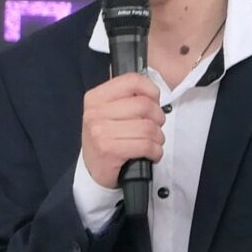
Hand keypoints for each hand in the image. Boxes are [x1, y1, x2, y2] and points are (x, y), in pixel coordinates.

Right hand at [81, 72, 165, 189]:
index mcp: (95, 98)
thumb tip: (151, 87)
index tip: (154, 101)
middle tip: (154, 127)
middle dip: (158, 118)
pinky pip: (146, 145)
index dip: (151, 90)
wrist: (94, 171)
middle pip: (144, 105)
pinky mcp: (109, 151)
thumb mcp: (108, 112)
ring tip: (152, 142)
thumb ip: (126, 97)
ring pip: (148, 127)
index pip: (132, 81)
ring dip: (158, 137)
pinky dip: (155, 151)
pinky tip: (150, 154)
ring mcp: (100, 132)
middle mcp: (95, 113)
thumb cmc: (106, 138)